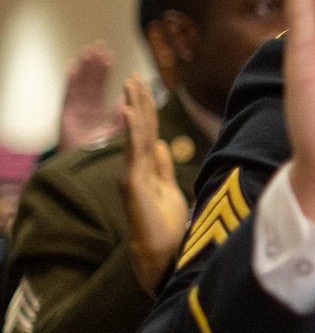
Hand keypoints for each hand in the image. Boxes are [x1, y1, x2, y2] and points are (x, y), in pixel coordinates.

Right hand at [58, 42, 120, 150]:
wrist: (87, 167)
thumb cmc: (102, 153)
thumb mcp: (117, 130)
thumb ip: (122, 114)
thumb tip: (129, 98)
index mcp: (98, 112)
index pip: (102, 87)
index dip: (105, 72)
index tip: (110, 55)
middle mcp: (85, 109)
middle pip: (90, 81)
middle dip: (95, 64)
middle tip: (99, 45)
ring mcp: (75, 110)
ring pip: (81, 84)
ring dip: (85, 67)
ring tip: (88, 50)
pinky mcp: (66, 115)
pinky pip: (68, 94)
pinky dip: (71, 81)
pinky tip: (73, 66)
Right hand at [120, 75, 188, 292]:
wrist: (160, 256)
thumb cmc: (165, 227)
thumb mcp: (169, 190)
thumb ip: (162, 167)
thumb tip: (161, 144)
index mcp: (146, 169)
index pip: (147, 133)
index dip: (146, 111)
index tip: (144, 87)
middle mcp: (136, 170)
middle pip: (138, 129)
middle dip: (137, 101)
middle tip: (135, 76)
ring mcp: (133, 176)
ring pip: (134, 135)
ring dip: (133, 108)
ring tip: (131, 84)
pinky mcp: (133, 184)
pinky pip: (132, 152)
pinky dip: (131, 130)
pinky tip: (128, 110)